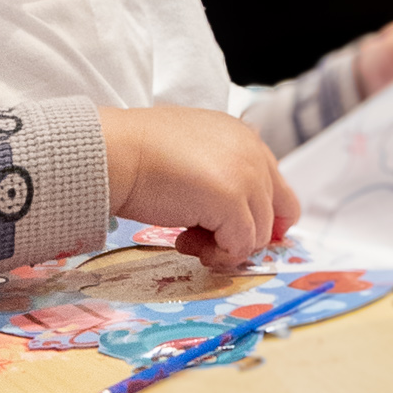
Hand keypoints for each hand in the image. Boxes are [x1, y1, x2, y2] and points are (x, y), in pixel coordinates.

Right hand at [100, 105, 297, 266]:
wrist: (115, 151)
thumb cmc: (138, 152)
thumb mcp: (192, 153)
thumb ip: (220, 173)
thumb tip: (229, 216)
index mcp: (244, 138)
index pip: (276, 187)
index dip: (260, 218)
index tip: (232, 235)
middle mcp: (254, 153)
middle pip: (277, 213)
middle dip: (243, 234)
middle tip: (203, 239)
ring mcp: (247, 177)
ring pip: (259, 235)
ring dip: (222, 245)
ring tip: (184, 237)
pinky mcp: (233, 202)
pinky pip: (240, 247)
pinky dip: (216, 255)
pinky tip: (182, 241)